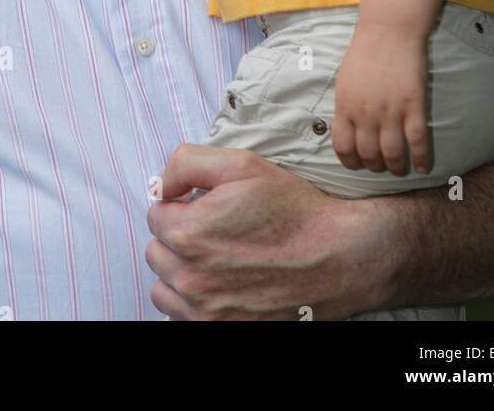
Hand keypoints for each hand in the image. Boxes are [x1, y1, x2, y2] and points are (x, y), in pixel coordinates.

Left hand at [145, 143, 390, 320]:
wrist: (337, 257)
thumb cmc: (292, 210)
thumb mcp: (242, 165)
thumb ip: (188, 163)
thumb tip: (161, 185)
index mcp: (189, 232)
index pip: (156, 214)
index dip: (181, 205)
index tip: (206, 207)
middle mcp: (190, 277)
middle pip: (156, 251)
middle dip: (179, 237)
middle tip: (215, 230)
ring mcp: (204, 310)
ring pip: (164, 287)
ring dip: (180, 271)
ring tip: (215, 259)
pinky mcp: (219, 330)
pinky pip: (181, 317)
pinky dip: (193, 302)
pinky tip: (219, 286)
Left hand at [331, 25, 429, 175]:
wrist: (389, 30)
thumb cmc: (364, 52)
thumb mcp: (344, 80)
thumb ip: (345, 106)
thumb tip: (346, 130)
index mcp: (345, 106)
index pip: (343, 148)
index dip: (350, 162)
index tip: (358, 164)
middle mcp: (365, 113)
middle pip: (368, 155)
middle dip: (374, 167)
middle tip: (381, 166)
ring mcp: (390, 110)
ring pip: (392, 154)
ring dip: (396, 168)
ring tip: (400, 169)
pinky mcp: (413, 105)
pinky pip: (417, 141)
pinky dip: (420, 159)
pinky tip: (422, 167)